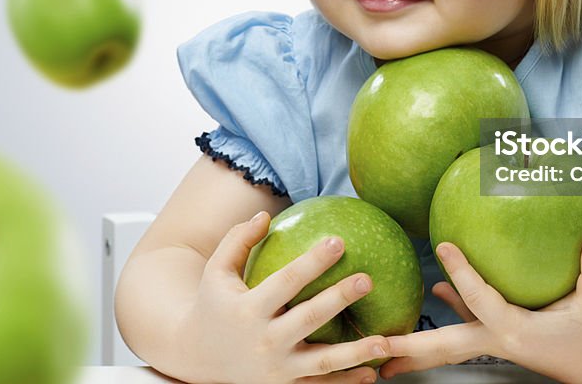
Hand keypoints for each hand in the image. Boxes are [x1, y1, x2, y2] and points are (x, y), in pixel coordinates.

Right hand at [175, 211, 389, 383]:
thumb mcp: (216, 271)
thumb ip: (238, 241)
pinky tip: (372, 372)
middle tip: (367, 280)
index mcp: (249, 309)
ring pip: (321, 361)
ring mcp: (276, 368)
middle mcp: (264, 340)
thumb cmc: (212, 305)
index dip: (313, 261)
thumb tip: (264, 215)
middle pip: (308, 318)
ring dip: (355, 353)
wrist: (195, 357)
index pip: (286, 281)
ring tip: (385, 341)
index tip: (338, 241)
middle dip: (338, 299)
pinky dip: (346, 381)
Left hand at [378, 238, 581, 383]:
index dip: (462, 274)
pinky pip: (464, 326)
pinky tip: (436, 292)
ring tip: (381, 345)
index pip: (480, 300)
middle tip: (375, 349)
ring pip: (445, 344)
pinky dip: (448, 312)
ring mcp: (492, 341)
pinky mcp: (495, 336)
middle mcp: (495, 339)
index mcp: (514, 330)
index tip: (443, 246)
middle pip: (444, 345)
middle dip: (409, 349)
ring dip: (414, 346)